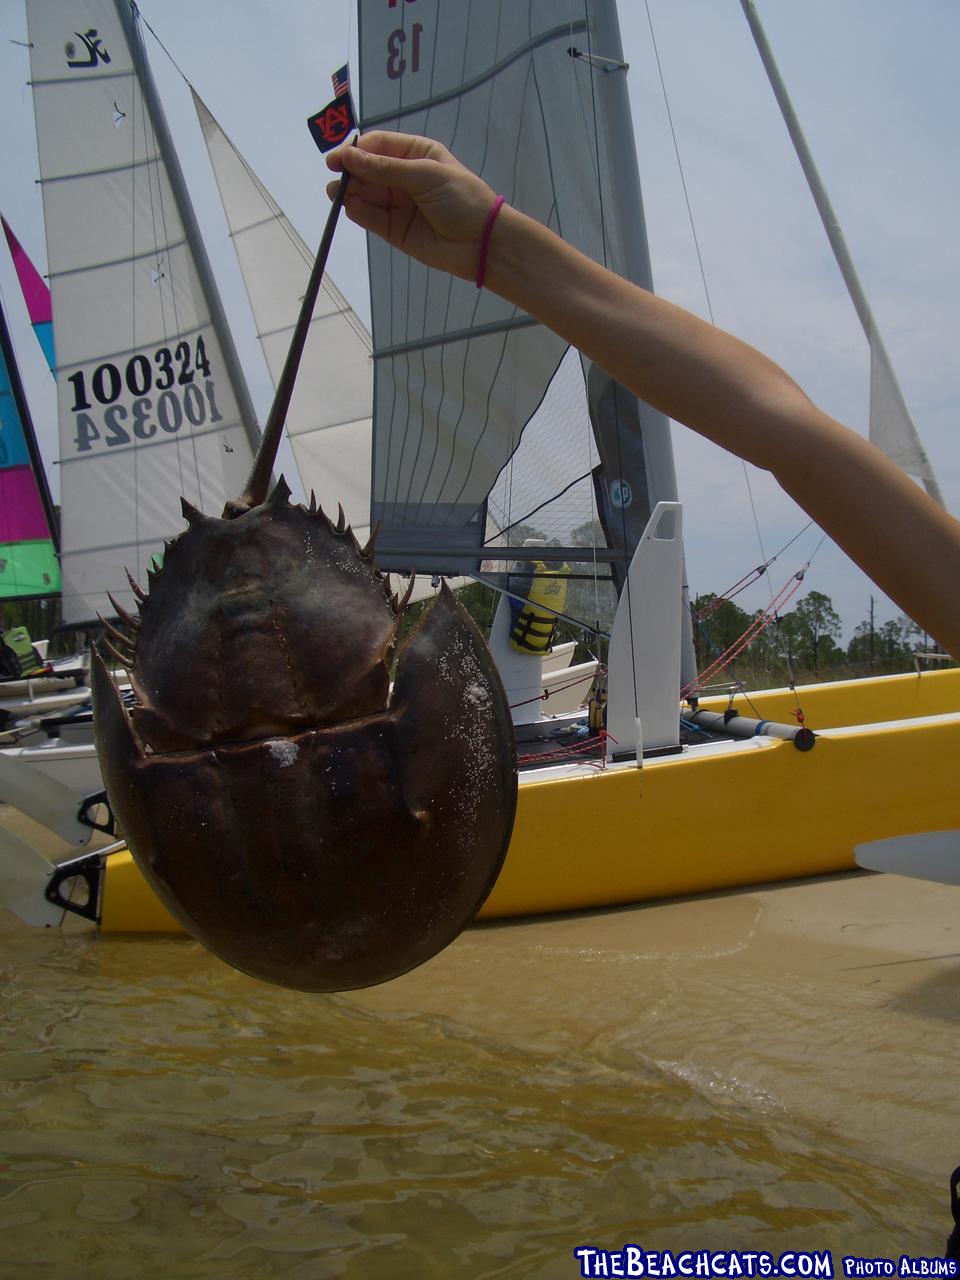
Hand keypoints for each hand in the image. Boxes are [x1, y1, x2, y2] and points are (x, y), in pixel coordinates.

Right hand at [326, 132, 496, 280]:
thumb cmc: (460, 199)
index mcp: (416, 154)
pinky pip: (373, 218)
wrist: (482, 242)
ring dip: (351, 193)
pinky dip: (360, 212)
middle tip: (336, 179)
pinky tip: (350, 207)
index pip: (379, 146)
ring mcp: (399, 204)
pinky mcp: (395, 230)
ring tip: (337, 194)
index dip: (356, 151)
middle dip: (352, 173)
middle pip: (369, 170)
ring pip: (368, 195)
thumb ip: (384, 168)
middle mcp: (405, 177)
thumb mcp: (424, 175)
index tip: (337, 158)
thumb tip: (347, 157)